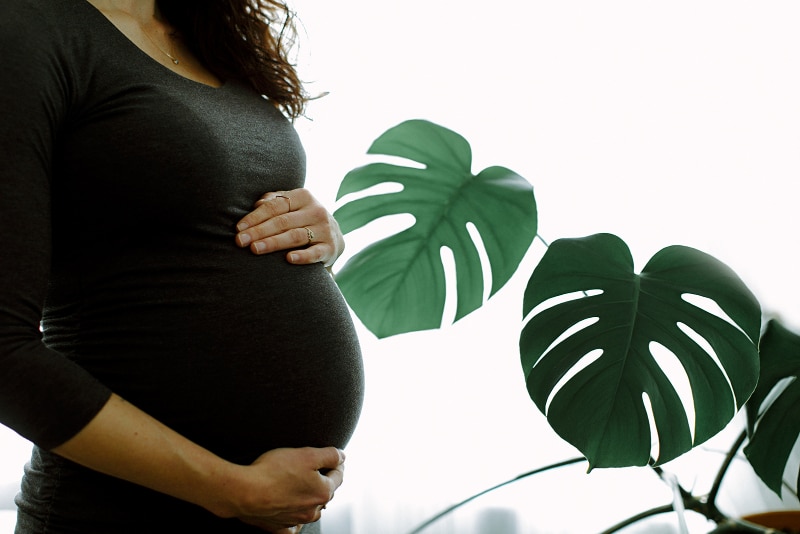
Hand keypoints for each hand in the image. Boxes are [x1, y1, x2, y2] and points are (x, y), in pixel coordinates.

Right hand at [213, 447, 343, 531]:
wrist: (244, 492)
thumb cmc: (274, 471)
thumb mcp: (307, 454)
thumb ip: (330, 455)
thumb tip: (342, 457)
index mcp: (322, 493)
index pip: (338, 475)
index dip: (337, 463)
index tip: (334, 457)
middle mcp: (312, 511)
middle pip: (324, 493)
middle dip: (324, 480)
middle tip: (318, 468)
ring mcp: (295, 520)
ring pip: (310, 509)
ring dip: (310, 497)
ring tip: (304, 485)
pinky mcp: (278, 527)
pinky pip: (293, 525)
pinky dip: (295, 517)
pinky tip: (293, 510)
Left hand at [235, 189, 344, 266]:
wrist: (333, 238)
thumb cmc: (302, 220)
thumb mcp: (291, 206)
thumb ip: (273, 202)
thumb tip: (257, 205)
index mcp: (303, 197)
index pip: (275, 206)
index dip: (255, 217)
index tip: (238, 228)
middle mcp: (316, 211)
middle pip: (282, 221)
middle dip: (258, 231)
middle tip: (240, 241)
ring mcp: (325, 230)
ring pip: (295, 236)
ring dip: (273, 243)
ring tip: (254, 249)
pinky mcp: (330, 248)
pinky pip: (315, 253)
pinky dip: (303, 256)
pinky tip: (289, 259)